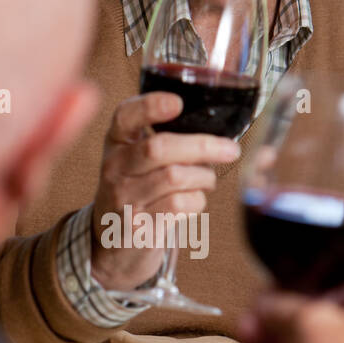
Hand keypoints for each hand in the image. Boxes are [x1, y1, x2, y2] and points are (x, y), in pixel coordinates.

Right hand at [90, 92, 239, 289]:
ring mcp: (123, 199)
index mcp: (116, 142)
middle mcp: (114, 168)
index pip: (125, 116)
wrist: (113, 239)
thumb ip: (168, 138)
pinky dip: (197, 200)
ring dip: (203, 177)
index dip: (150, 106)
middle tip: (230, 149)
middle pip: (158, 148)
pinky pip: (179, 205)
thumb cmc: (138, 188)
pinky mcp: (138, 226)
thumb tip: (224, 138)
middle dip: (201, 146)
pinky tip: (193, 199)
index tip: (178, 103)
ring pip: (175, 177)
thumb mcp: (138, 157)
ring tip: (207, 179)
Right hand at [238, 247, 343, 342]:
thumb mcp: (306, 323)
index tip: (316, 255)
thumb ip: (281, 305)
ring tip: (251, 330)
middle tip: (268, 301)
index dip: (343, 251)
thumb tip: (266, 305)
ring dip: (286, 330)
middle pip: (342, 298)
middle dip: (295, 301)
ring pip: (329, 333)